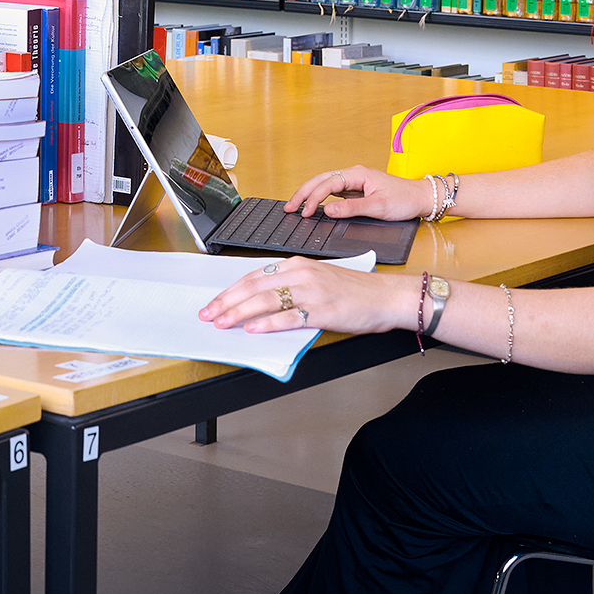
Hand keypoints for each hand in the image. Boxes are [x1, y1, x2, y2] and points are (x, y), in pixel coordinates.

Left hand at [198, 258, 415, 336]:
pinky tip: (253, 329)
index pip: (254, 276)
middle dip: (226, 302)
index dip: (230, 290)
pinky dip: (268, 323)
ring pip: (266, 300)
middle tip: (208, 314)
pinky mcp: (322, 310)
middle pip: (254, 288)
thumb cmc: (353, 290)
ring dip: (239, 312)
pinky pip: (289, 317)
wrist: (385, 296)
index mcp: (297, 264)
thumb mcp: (317, 279)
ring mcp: (311, 292)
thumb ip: (290, 285)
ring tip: (222, 322)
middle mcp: (301, 274)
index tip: (214, 302)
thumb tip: (260, 301)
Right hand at [283, 164, 426, 221]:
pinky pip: (333, 193)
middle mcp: (353, 175)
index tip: (305, 212)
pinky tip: (314, 206)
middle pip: (321, 181)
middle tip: (289, 207)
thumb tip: (328, 210)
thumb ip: (351, 208)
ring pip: (325, 185)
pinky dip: (320, 198)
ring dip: (309, 194)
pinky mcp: (357, 191)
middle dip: (303, 193)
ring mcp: (354, 183)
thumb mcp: (378, 206)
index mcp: (357, 174)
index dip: (314, 198)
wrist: (421, 198)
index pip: (328, 184)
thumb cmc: (404, 199)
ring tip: (295, 206)